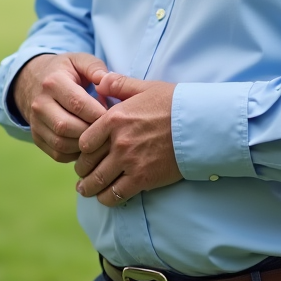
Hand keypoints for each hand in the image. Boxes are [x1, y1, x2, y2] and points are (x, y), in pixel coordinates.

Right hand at [11, 53, 108, 162]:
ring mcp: (36, 123)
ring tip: (102, 138)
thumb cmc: (64, 71)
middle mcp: (40, 104)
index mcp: (52, 82)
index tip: (115, 115)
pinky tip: (89, 145)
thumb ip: (95, 67)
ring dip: (85, 145)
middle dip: (91, 131)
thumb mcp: (79, 60)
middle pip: (67, 127)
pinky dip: (76, 154)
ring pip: (62, 143)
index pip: (77, 104)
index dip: (99, 113)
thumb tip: (108, 82)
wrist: (33, 81)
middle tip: (109, 130)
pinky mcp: (37, 138)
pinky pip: (58, 154)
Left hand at [74, 72, 182, 206]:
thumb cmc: (174, 103)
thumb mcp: (145, 87)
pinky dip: (107, 198)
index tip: (84, 153)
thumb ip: (119, 84)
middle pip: (88, 163)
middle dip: (83, 171)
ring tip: (86, 190)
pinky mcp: (143, 179)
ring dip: (89, 188)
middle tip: (83, 175)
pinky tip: (105, 198)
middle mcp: (118, 142)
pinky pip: (116, 194)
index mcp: (115, 119)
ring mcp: (130, 162)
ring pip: (98, 182)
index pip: (84, 141)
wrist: (200, 124)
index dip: (81, 150)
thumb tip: (100, 81)